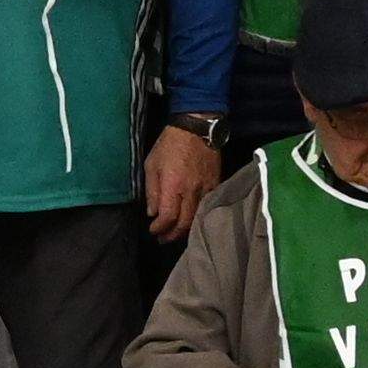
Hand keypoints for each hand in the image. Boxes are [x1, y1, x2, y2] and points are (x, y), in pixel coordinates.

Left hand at [140, 123, 219, 239]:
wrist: (196, 128)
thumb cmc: (169, 145)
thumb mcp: (151, 164)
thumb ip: (152, 191)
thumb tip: (152, 213)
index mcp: (173, 186)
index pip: (168, 217)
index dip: (159, 228)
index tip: (152, 230)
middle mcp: (191, 191)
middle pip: (184, 223)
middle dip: (172, 235)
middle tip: (162, 239)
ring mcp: (206, 189)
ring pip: (197, 218)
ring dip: (185, 230)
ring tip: (175, 233)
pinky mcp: (215, 185)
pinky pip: (207, 207)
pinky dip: (198, 217)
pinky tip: (190, 219)